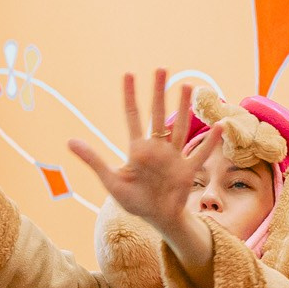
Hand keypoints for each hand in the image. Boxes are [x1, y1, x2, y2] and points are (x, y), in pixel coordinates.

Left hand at [68, 70, 217, 239]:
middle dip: (159, 92)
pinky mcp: (187, 171)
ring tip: (187, 86)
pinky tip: (218, 127)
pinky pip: (200, 154)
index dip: (129, 95)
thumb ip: (93, 160)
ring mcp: (174, 157)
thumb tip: (69, 141)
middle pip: (158, 114)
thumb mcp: (111, 181)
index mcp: (138, 149)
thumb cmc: (135, 200)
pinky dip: (209, 142)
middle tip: (161, 69)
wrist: (157, 218)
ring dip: (183, 108)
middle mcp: (157, 148)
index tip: (128, 74)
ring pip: (179, 127)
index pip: (132, 116)